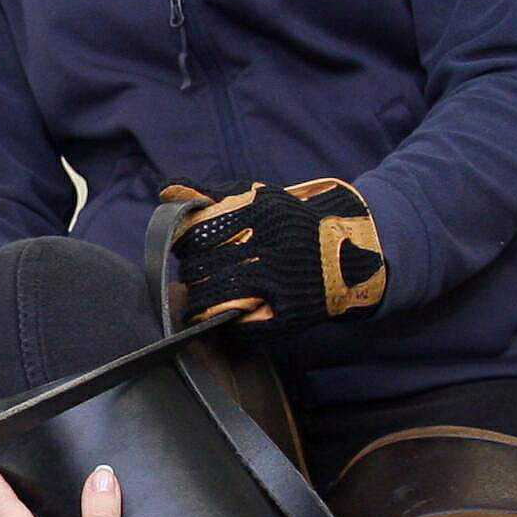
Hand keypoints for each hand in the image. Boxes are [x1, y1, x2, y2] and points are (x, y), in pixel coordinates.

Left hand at [161, 180, 387, 325]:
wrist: (350, 249)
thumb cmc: (292, 223)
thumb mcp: (256, 197)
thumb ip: (210, 195)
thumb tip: (166, 191)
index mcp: (257, 216)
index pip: (196, 235)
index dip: (186, 244)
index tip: (190, 247)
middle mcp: (266, 249)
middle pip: (202, 269)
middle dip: (194, 273)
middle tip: (199, 274)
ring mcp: (277, 285)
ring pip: (215, 300)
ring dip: (202, 301)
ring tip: (208, 295)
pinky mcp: (286, 315)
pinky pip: (240, 325)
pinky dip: (229, 320)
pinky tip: (231, 310)